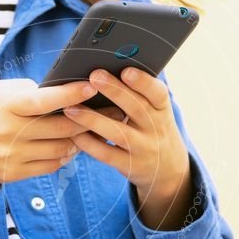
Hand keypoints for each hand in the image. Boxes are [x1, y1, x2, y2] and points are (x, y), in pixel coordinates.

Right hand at [0, 78, 121, 183]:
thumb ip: (26, 91)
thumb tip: (58, 93)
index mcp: (7, 106)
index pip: (45, 100)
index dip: (71, 93)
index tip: (92, 86)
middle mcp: (11, 132)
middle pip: (62, 128)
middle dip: (90, 119)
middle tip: (112, 111)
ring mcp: (13, 156)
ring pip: (61, 150)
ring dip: (79, 140)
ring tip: (90, 129)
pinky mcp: (12, 173)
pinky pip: (50, 166)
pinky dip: (63, 156)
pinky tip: (69, 147)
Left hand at [64, 68, 194, 230]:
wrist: (167, 169)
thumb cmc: (151, 129)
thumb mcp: (155, 112)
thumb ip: (138, 94)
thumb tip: (108, 69)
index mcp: (162, 109)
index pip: (158, 94)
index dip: (143, 82)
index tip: (126, 70)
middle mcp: (156, 128)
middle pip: (136, 108)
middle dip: (115, 91)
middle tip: (94, 76)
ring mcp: (143, 149)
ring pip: (119, 133)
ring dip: (93, 120)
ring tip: (71, 108)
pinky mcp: (130, 166)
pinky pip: (107, 154)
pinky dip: (89, 143)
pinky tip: (73, 133)